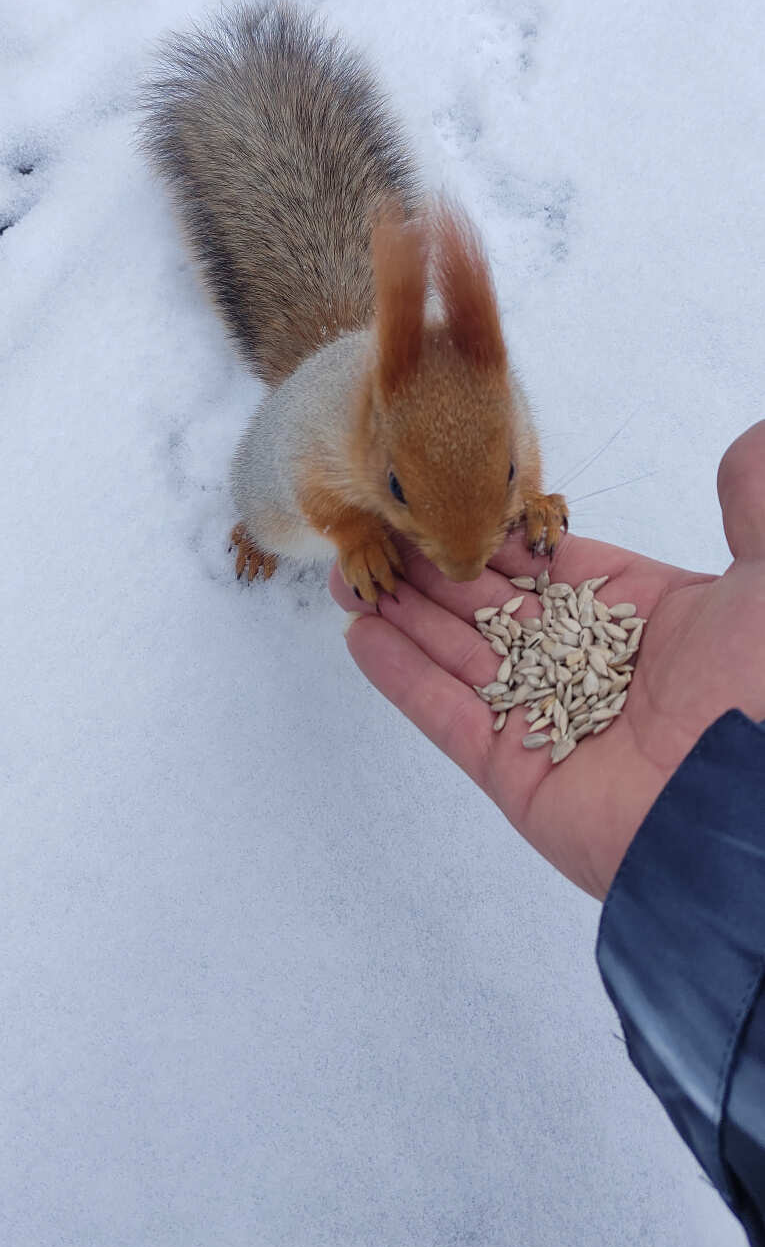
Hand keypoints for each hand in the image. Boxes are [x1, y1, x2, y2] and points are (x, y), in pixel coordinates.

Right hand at [330, 422, 764, 899]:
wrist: (744, 807)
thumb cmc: (762, 691)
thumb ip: (755, 505)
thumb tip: (749, 440)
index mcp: (644, 616)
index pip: (549, 565)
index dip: (493, 534)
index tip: (439, 498)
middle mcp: (590, 665)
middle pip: (492, 607)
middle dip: (432, 570)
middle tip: (373, 534)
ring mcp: (550, 719)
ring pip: (463, 655)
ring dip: (406, 614)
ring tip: (352, 574)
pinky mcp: (518, 773)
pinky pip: (449, 716)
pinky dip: (404, 676)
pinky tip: (364, 634)